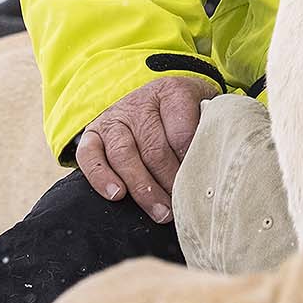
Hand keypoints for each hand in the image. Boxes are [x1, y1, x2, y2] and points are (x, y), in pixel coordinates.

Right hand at [76, 76, 218, 222]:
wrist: (152, 95)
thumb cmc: (183, 110)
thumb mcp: (201, 107)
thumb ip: (206, 128)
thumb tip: (213, 165)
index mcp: (172, 92)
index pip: (182, 131)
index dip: (191, 159)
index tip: (200, 180)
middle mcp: (140, 104)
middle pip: (154, 147)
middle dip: (170, 181)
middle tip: (182, 204)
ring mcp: (114, 119)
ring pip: (125, 155)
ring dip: (143, 188)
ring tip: (160, 211)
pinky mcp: (92, 134)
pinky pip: (89, 156)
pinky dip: (101, 177)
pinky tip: (117, 195)